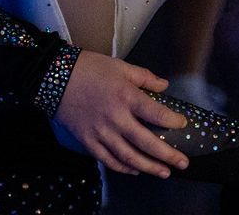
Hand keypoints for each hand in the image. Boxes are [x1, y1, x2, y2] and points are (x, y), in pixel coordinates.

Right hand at [53, 50, 189, 177]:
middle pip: (146, 142)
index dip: (173, 122)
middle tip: (183, 163)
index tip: (183, 125)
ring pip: (129, 156)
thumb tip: (164, 86)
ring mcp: (101, 133)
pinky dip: (123, 167)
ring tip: (164, 173)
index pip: (157, 114)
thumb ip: (144, 77)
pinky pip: (108, 160)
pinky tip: (135, 170)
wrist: (55, 78)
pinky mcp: (88, 141)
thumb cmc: (90, 69)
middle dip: (167, 155)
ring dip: (149, 167)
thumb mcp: (119, 66)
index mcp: (126, 96)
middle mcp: (116, 118)